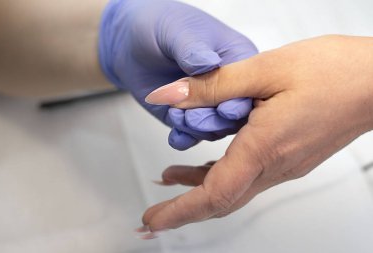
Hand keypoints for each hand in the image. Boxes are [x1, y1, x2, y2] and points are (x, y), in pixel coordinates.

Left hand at [99, 0, 256, 149]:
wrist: (133, 43)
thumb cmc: (161, 26)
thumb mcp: (178, 30)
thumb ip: (192, 48)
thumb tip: (208, 64)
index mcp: (238, 59)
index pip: (247, 85)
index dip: (238, 100)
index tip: (224, 109)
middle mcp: (228, 86)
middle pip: (234, 114)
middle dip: (213, 119)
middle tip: (192, 116)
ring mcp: (209, 104)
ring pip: (214, 128)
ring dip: (196, 128)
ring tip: (176, 116)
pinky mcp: (189, 117)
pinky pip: (191, 135)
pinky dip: (183, 138)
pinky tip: (175, 135)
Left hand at [139, 35, 372, 235]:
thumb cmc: (335, 72)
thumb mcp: (265, 69)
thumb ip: (213, 85)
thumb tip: (169, 95)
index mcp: (266, 147)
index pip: (214, 195)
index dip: (178, 211)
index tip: (152, 221)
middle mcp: (277, 166)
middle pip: (221, 201)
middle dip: (182, 210)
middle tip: (154, 215)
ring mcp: (286, 165)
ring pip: (233, 188)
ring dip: (199, 190)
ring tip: (170, 177)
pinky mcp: (290, 157)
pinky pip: (248, 175)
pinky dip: (221, 174)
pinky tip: (208, 161)